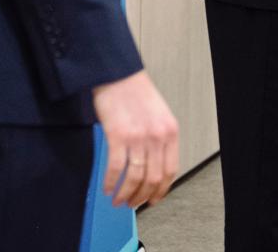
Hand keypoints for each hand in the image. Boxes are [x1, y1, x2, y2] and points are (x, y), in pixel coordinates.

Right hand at [92, 70, 179, 208]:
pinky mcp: (117, 136)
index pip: (170, 171)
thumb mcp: (159, 116)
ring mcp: (138, 137)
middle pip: (153, 179)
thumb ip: (160, 140)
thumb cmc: (135, 93)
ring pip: (134, 178)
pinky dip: (110, 182)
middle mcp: (157, 136)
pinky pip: (115, 168)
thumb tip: (153, 168)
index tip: (153, 200)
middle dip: (141, 197)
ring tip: (118, 200)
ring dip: (125, 194)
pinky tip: (106, 188)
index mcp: (170, 132)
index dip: (161, 191)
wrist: (118, 74)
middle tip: (132, 204)